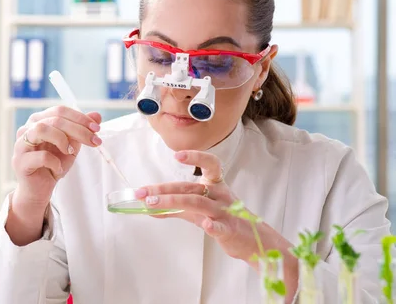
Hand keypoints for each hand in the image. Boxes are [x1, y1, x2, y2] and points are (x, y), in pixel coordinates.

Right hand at [12, 106, 102, 208]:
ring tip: (70, 152)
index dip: (80, 118)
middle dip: (78, 129)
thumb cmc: (54, 165)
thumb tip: (97, 115)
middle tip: (94, 141)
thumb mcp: (72, 145)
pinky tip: (58, 168)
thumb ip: (82, 130)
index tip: (97, 128)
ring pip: (41, 129)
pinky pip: (40, 156)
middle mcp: (27, 128)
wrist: (39, 190)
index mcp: (39, 120)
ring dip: (62, 140)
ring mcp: (21, 144)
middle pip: (54, 119)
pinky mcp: (19, 161)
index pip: (60, 111)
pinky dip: (54, 162)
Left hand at [134, 150, 292, 264]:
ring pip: (198, 203)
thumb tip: (148, 207)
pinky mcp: (229, 230)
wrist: (253, 240)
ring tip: (152, 204)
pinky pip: (220, 227)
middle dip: (164, 190)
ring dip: (173, 203)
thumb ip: (175, 207)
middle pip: (190, 188)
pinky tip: (205, 225)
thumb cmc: (223, 218)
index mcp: (216, 185)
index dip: (195, 157)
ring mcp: (225, 212)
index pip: (209, 164)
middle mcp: (220, 195)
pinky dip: (212, 226)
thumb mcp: (199, 209)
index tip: (176, 155)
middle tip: (142, 193)